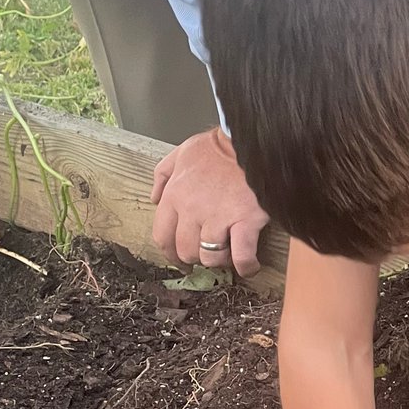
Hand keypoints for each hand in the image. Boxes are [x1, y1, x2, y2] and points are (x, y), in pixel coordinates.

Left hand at [151, 128, 268, 276]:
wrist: (254, 141)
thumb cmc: (221, 146)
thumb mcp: (183, 152)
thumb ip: (163, 174)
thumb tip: (154, 198)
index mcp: (175, 195)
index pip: (162, 235)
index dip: (171, 252)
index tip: (179, 257)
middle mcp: (192, 210)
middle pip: (186, 250)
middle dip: (196, 257)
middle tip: (207, 255)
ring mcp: (219, 218)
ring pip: (211, 257)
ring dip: (219, 261)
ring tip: (229, 255)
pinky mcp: (245, 221)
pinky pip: (241, 256)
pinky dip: (246, 266)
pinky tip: (249, 267)